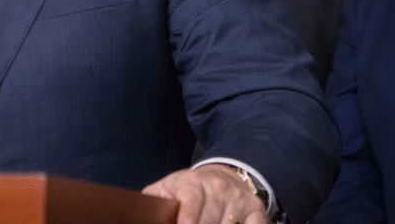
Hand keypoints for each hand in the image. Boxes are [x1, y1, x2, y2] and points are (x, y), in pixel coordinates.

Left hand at [143, 164, 268, 223]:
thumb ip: (153, 201)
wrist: (223, 176)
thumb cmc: (190, 188)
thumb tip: (139, 212)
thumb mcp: (167, 188)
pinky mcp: (256, 210)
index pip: (191, 201)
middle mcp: (218, 188)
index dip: (189, 218)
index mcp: (192, 182)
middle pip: (209, 221)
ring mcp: (238, 199)